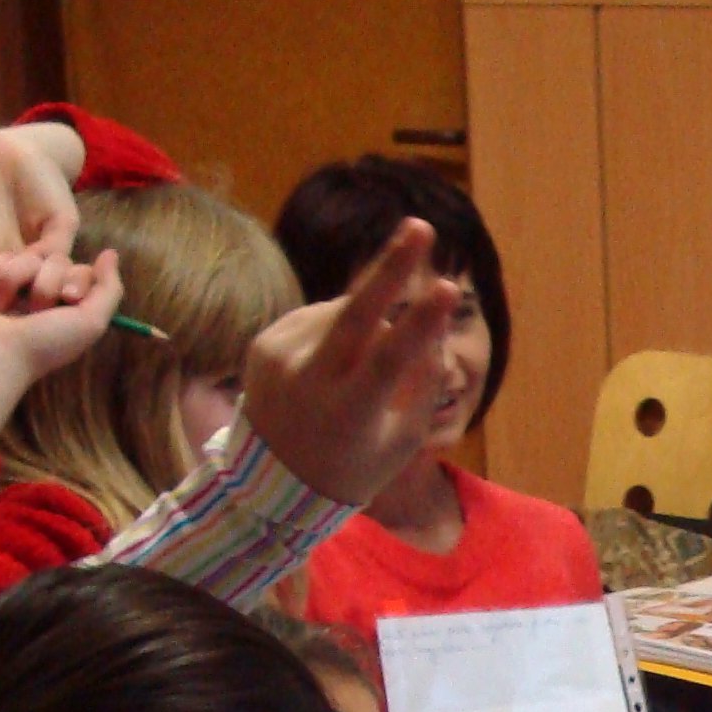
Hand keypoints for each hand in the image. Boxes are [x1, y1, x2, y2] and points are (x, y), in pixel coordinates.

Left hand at [0, 122, 83, 293]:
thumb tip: (48, 279)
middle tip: (14, 310)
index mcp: (26, 263)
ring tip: (0, 291)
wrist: (19, 153)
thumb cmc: (47, 188)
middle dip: (3, 302)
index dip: (30, 304)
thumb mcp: (63, 221)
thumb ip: (56, 249)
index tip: (43, 312)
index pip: (22, 293)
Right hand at [0, 249, 123, 438]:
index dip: (77, 280)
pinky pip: (6, 258)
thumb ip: (109, 289)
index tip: (68, 299)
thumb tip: (111, 253)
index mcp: (74, 305)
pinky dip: (2, 278)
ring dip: (20, 282)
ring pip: (32, 258)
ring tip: (8, 308)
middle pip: (59, 261)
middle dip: (47, 285)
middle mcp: (51, 293)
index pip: (83, 270)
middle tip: (36, 311)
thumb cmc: (45, 344)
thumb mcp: (90, 323)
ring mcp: (23, 285)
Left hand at [239, 219, 459, 504]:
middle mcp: (308, 382)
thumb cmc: (357, 462)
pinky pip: (316, 318)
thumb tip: (434, 320)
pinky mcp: (263, 344)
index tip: (447, 289)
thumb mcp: (401, 438)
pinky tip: (330, 364)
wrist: (272, 484)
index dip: (421, 323)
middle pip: (354, 314)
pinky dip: (336, 329)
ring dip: (367, 322)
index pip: (389, 360)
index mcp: (349, 414)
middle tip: (421, 227)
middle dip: (390, 267)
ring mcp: (279, 359)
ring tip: (358, 368)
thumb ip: (422, 381)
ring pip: (343, 314)